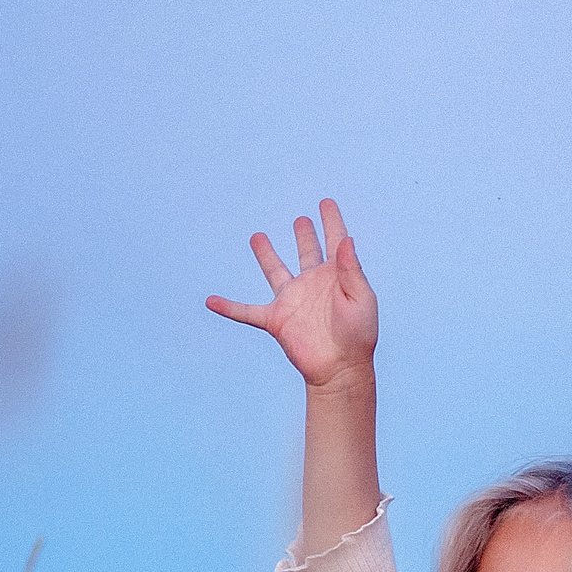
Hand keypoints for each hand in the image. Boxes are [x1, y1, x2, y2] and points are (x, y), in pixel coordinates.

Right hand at [205, 198, 377, 390]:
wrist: (340, 368)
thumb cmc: (358, 336)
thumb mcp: (360, 298)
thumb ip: (351, 269)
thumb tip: (346, 239)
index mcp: (336, 276)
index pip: (335, 241)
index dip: (331, 221)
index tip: (326, 202)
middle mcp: (313, 284)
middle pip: (307, 251)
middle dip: (305, 235)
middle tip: (301, 220)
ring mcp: (292, 300)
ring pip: (275, 271)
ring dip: (266, 255)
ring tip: (256, 237)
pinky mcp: (277, 319)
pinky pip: (247, 312)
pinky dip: (228, 307)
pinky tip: (210, 301)